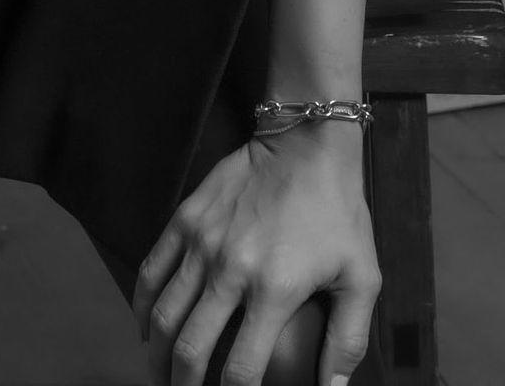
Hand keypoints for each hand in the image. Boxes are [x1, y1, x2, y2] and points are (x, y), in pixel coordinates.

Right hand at [134, 123, 379, 385]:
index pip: (240, 370)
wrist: (308, 143)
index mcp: (274, 289)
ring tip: (163, 376)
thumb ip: (348, 339)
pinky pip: (151, 273)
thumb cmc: (338, 211)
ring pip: (163, 317)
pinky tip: (148, 330)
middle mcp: (231, 270)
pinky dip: (142, 309)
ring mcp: (203, 243)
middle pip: (189, 350)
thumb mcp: (361, 275)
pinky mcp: (186, 218)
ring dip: (157, 358)